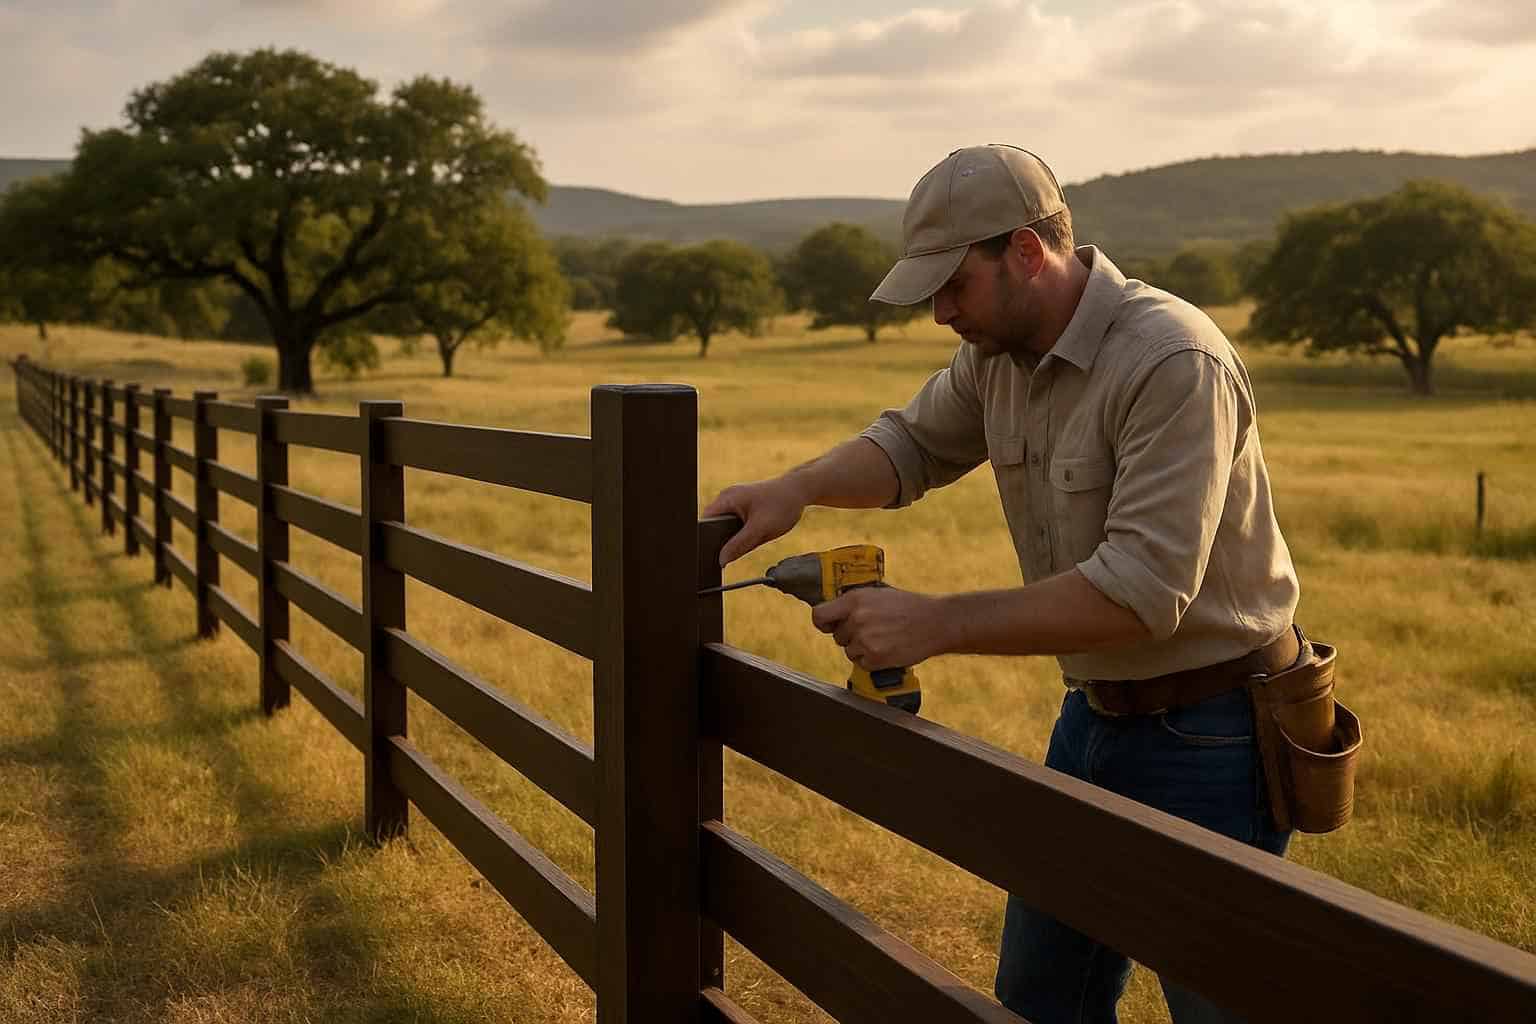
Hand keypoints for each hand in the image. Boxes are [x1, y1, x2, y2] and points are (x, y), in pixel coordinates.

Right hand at [701, 478, 807, 565]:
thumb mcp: (760, 529)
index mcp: (726, 499)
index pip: (704, 523)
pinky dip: (743, 533)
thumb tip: (721, 560)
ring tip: (752, 537)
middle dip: (722, 541)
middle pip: (713, 526)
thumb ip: (739, 545)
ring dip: (735, 537)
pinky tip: (756, 533)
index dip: (706, 540)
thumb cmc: (782, 504)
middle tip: (737, 550)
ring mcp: (734, 501)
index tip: (712, 555)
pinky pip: (736, 525)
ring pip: (725, 527)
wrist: (800, 490)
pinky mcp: (743, 506)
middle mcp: (726, 498)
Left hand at [810, 587, 951, 670]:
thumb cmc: (908, 606)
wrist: (935, 622)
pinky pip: (862, 663)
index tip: (829, 625)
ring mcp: (865, 640)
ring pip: (849, 651)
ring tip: (884, 638)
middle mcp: (857, 619)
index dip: (823, 623)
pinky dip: (872, 660)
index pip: (819, 615)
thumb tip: (835, 612)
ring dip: (862, 649)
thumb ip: (855, 603)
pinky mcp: (875, 658)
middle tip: (873, 630)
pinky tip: (888, 648)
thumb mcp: (879, 594)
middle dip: (850, 636)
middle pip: (838, 636)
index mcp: (855, 599)